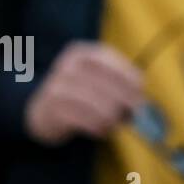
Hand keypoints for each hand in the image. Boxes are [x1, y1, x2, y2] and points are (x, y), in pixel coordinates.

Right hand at [24, 41, 142, 145]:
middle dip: (125, 103)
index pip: (111, 62)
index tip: (141, 93)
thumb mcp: (95, 81)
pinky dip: (99, 128)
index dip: (130, 78)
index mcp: (81, 53)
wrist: (41, 110)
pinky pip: (86, 121)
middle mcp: (68, 65)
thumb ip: (119, 87)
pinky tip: (100, 131)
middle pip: (108, 86)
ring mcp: (58, 85)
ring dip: (112, 119)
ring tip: (113, 124)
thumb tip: (141, 104)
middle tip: (131, 116)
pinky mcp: (53, 108)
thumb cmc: (79, 94)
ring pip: (100, 106)